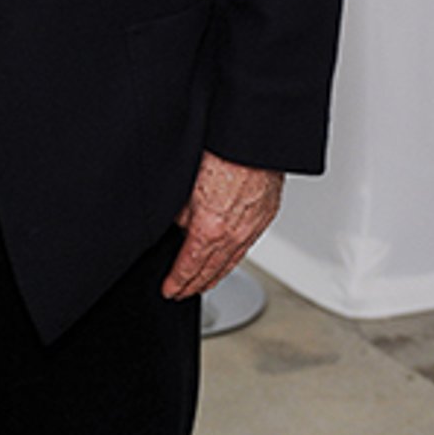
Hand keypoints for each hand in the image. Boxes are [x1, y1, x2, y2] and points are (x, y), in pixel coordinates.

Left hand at [162, 151, 283, 299]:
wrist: (253, 141)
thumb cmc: (222, 153)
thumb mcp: (185, 186)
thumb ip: (181, 213)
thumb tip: (179, 226)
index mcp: (209, 229)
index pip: (189, 266)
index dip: (177, 281)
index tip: (169, 289)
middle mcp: (233, 234)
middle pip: (210, 270)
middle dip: (193, 285)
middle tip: (181, 293)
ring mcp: (251, 228)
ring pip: (231, 262)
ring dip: (214, 277)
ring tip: (202, 285)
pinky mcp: (264, 217)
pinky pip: (246, 247)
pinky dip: (233, 260)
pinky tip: (228, 261)